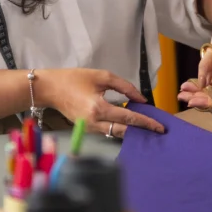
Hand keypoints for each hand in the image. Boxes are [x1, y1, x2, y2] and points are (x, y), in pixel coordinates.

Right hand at [39, 68, 164, 137]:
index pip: (128, 118)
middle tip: (157, 131)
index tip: (160, 127)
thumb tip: (141, 99)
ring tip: (146, 128)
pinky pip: (107, 132)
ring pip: (115, 134)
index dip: (146, 122)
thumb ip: (125, 87)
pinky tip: (129, 126)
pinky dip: (119, 129)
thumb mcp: (102, 76)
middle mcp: (94, 123)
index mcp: (98, 108)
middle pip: (123, 132)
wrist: (51, 89)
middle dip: (141, 131)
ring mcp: (88, 130)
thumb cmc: (75, 78)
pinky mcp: (85, 130)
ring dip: (131, 132)